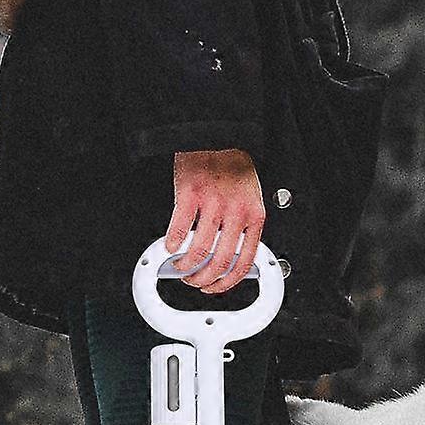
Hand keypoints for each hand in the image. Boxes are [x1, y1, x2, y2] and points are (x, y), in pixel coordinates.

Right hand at [164, 148, 264, 292]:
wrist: (218, 138)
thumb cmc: (233, 168)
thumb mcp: (250, 200)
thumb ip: (242, 228)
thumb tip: (227, 260)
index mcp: (254, 216)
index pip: (245, 262)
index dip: (227, 282)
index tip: (214, 287)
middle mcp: (235, 211)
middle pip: (219, 261)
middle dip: (203, 279)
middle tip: (193, 280)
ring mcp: (213, 203)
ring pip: (199, 250)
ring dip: (186, 265)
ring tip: (180, 266)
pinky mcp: (191, 194)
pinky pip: (179, 228)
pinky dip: (172, 243)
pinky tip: (170, 246)